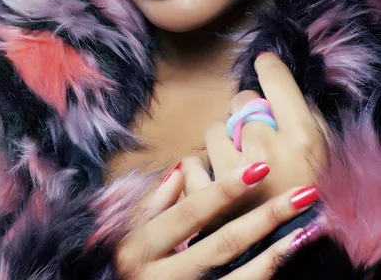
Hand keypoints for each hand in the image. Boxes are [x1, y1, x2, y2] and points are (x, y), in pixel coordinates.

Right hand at [115, 163, 319, 279]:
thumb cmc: (128, 267)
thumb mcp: (127, 234)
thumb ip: (153, 204)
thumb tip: (180, 170)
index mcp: (139, 248)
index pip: (190, 212)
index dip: (225, 189)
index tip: (260, 168)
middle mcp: (160, 277)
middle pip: (223, 242)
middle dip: (266, 215)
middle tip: (303, 193)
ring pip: (239, 274)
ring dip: (278, 248)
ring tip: (309, 225)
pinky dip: (267, 271)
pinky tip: (289, 253)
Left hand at [182, 52, 327, 218]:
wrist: (299, 264)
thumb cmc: (313, 205)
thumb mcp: (324, 158)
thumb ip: (306, 120)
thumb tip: (279, 91)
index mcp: (301, 140)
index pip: (276, 82)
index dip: (268, 67)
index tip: (264, 62)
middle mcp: (265, 152)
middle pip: (241, 102)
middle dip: (246, 114)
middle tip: (255, 136)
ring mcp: (233, 177)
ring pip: (214, 130)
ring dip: (224, 142)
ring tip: (238, 166)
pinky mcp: (206, 201)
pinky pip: (191, 162)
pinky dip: (201, 170)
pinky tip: (216, 184)